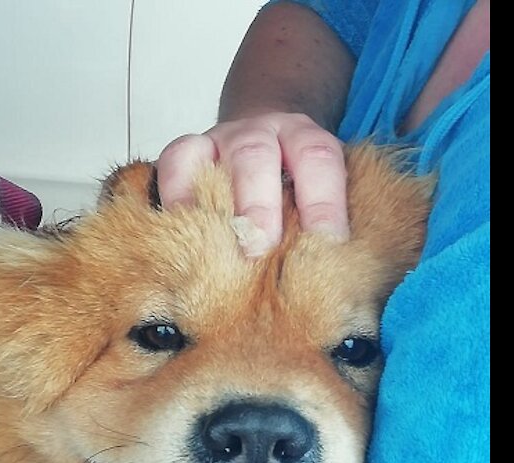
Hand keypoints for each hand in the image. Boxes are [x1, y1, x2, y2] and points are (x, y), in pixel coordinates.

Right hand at [156, 112, 348, 256]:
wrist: (265, 140)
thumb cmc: (295, 185)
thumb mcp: (319, 193)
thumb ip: (324, 224)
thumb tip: (340, 279)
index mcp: (303, 139)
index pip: (318, 158)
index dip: (323, 200)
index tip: (327, 242)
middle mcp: (260, 133)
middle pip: (256, 156)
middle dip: (256, 205)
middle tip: (258, 248)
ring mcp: (218, 139)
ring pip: (206, 157)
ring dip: (209, 205)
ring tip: (212, 247)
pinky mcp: (184, 153)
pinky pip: (172, 166)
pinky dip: (174, 197)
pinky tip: (177, 231)